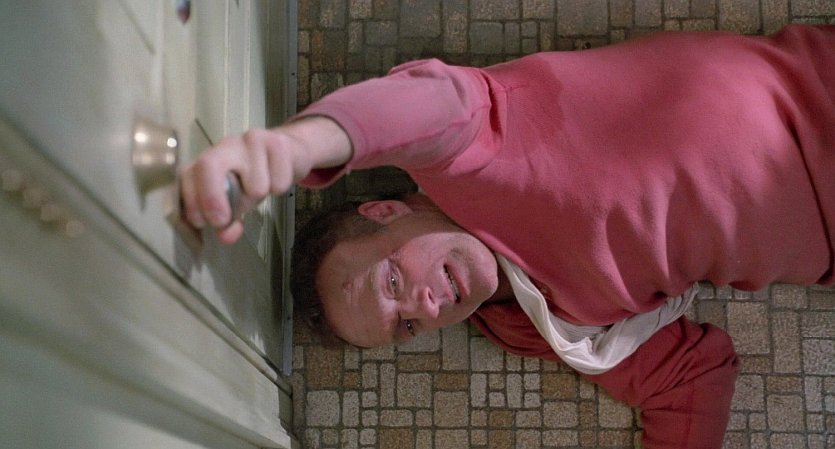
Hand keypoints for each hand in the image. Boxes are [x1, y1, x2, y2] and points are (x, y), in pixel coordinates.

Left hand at [179, 116, 351, 243]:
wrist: (290, 151)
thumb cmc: (257, 176)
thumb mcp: (239, 201)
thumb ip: (228, 221)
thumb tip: (226, 236)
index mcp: (209, 160)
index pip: (186, 176)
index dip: (190, 202)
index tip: (202, 223)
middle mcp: (226, 146)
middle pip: (208, 166)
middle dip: (212, 198)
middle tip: (222, 220)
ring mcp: (251, 141)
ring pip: (252, 184)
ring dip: (258, 197)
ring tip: (262, 188)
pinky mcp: (277, 143)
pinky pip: (277, 181)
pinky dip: (280, 187)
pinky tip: (278, 178)